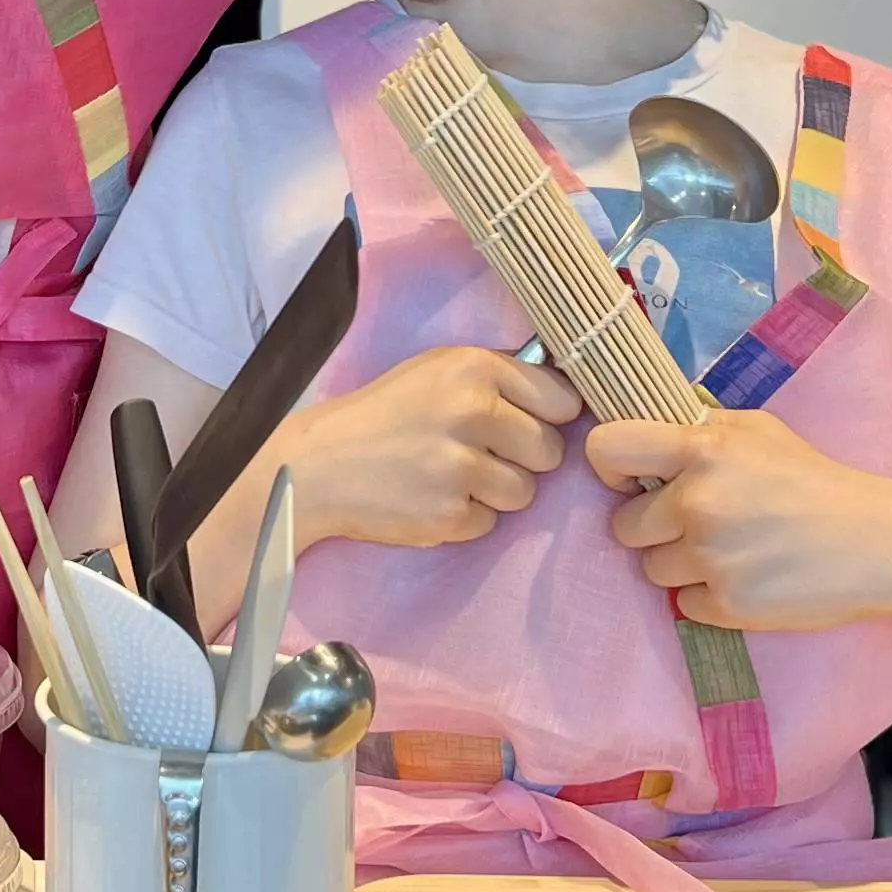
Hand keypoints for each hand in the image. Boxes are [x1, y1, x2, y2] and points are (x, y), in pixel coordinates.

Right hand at [289, 346, 581, 553]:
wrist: (320, 464)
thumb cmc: (387, 412)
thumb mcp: (439, 371)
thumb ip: (500, 379)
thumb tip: (571, 399)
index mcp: (475, 367)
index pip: (563, 400)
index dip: (548, 415)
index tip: (526, 421)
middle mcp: (472, 412)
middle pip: (551, 451)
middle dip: (525, 457)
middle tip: (483, 452)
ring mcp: (460, 468)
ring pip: (525, 492)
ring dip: (497, 491)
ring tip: (451, 475)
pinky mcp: (447, 516)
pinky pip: (490, 523)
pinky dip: (466, 516)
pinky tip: (431, 497)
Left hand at [583, 409, 891, 633]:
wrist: (879, 544)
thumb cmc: (815, 481)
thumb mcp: (759, 431)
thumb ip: (699, 427)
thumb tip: (646, 430)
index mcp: (703, 449)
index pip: (607, 448)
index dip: (608, 467)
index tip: (630, 481)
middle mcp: (698, 502)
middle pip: (624, 526)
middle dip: (653, 528)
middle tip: (702, 524)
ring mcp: (711, 557)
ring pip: (652, 570)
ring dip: (682, 565)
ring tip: (734, 551)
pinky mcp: (728, 605)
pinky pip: (685, 605)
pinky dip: (710, 598)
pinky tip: (751, 579)